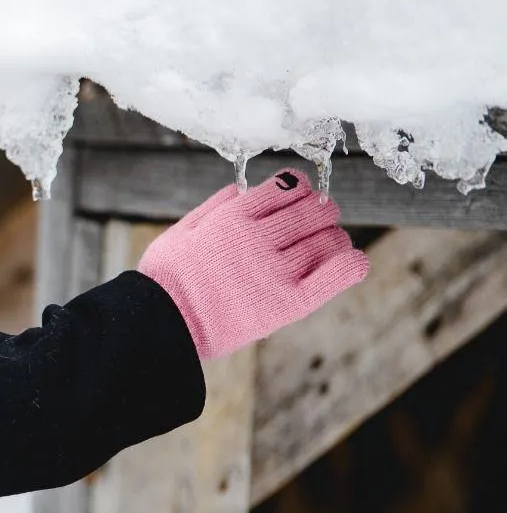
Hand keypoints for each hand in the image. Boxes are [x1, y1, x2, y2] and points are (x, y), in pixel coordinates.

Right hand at [138, 169, 368, 359]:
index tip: (298, 199)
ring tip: (326, 246)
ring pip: (329, 240)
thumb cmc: (165, 281)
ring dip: (333, 238)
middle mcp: (258, 238)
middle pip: (315, 210)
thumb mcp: (178, 233)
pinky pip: (338, 273)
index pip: (287, 186)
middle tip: (317, 222)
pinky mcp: (289, 302)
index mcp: (233, 217)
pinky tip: (350, 263)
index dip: (299, 189)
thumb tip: (241, 189)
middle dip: (321, 211)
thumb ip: (212, 208)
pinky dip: (351, 264)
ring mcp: (276, 270)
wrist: (162, 325)